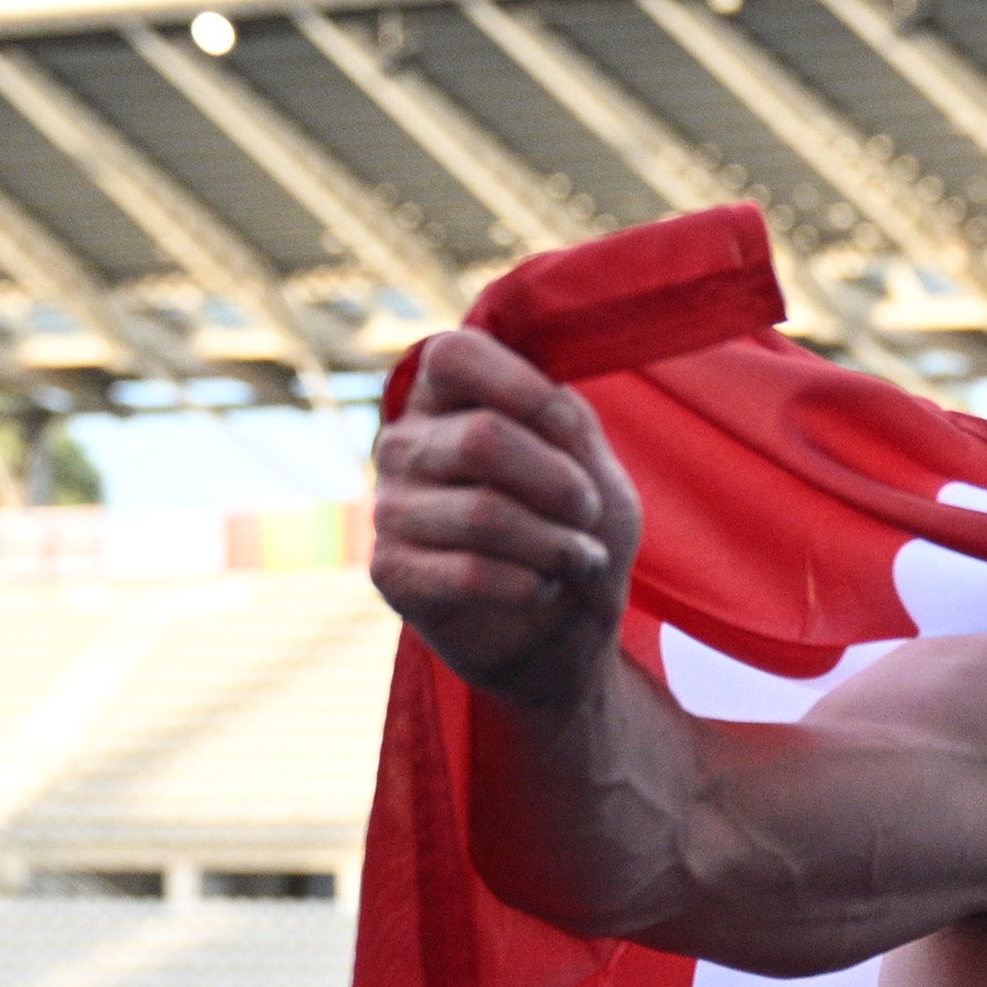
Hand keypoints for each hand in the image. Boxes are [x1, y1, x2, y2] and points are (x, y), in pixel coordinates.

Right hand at [369, 327, 640, 703]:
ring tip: (580, 560)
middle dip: (561, 484)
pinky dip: (529, 584)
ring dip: (556, 545)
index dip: (524, 388)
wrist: (565, 632)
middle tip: (588, 514)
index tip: (569, 430)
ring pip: (483, 514)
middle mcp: (406, 443)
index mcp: (447, 398)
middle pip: (482, 440)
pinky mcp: (391, 572)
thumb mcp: (594, 468)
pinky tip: (541, 589)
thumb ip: (567, 423)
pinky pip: (469, 572)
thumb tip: (547, 398)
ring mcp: (391, 506)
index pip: (454, 354)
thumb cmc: (578, 533)